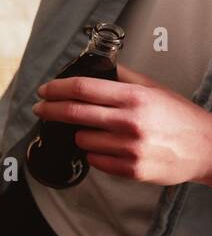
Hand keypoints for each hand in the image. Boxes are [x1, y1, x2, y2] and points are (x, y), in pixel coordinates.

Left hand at [33, 65, 211, 185]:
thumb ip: (124, 77)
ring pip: (81, 139)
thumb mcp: (155, 89)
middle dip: (50, 110)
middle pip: (73, 112)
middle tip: (41, 108)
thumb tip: (95, 66)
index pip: (83, 88)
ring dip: (79, 134)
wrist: (208, 148)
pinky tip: (107, 148)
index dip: (56, 88)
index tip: (44, 90)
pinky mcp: (131, 169)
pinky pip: (94, 160)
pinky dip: (94, 153)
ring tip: (94, 131)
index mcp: (135, 98)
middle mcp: (130, 121)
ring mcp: (130, 147)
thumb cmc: (180, 118)